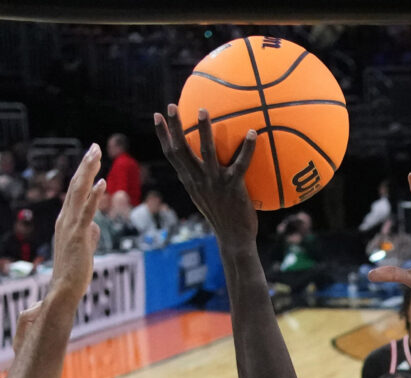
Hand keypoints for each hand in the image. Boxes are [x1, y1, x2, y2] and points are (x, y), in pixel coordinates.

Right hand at [47, 143, 105, 294]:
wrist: (64, 290)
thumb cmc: (74, 272)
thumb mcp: (84, 249)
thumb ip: (89, 235)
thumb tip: (96, 227)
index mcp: (66, 221)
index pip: (76, 192)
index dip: (84, 174)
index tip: (92, 158)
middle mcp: (65, 219)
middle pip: (76, 186)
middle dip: (86, 166)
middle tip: (94, 146)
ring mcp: (70, 226)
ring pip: (79, 193)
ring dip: (88, 172)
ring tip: (96, 154)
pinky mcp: (78, 236)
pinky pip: (87, 212)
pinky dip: (94, 196)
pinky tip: (102, 182)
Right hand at [152, 106, 258, 248]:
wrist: (234, 239)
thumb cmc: (223, 216)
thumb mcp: (205, 196)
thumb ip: (200, 179)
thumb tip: (200, 164)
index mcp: (190, 181)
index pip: (171, 155)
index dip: (163, 135)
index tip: (157, 115)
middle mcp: (198, 180)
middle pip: (181, 149)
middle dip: (174, 127)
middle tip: (172, 105)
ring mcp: (215, 183)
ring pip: (206, 152)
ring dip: (204, 131)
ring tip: (204, 111)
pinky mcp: (233, 187)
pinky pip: (240, 164)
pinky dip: (247, 148)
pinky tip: (252, 132)